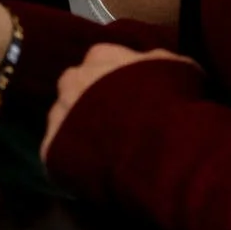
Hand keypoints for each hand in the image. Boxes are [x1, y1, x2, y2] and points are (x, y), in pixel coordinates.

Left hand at [42, 45, 194, 160]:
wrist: (156, 145)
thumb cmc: (173, 102)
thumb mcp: (179, 69)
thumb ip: (159, 62)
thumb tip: (158, 63)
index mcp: (101, 56)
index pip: (101, 62)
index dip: (115, 80)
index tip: (130, 96)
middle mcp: (73, 79)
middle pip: (75, 88)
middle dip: (90, 102)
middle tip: (115, 125)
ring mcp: (58, 113)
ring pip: (63, 120)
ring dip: (78, 132)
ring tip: (105, 152)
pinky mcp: (51, 149)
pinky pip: (57, 154)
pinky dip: (71, 163)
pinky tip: (93, 173)